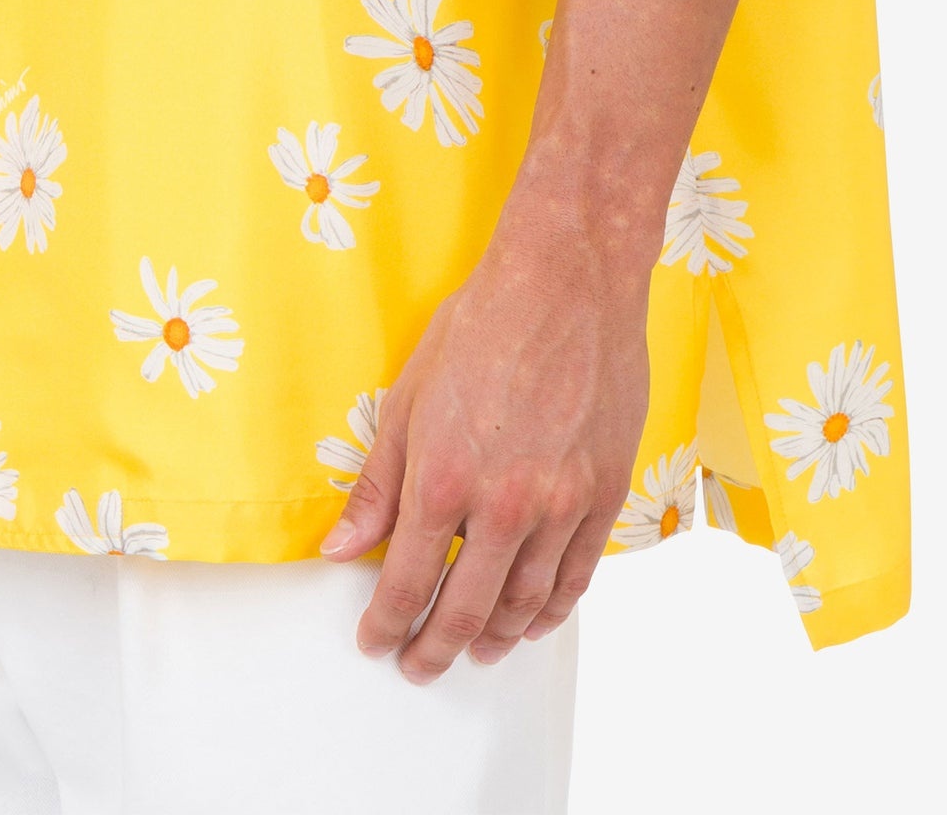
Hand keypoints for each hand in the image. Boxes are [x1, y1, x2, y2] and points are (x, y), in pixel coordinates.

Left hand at [320, 190, 650, 681]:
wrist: (566, 280)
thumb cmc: (481, 324)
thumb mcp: (408, 396)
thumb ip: (378, 482)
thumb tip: (341, 547)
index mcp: (442, 476)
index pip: (407, 581)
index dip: (387, 623)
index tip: (375, 641)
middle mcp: (503, 503)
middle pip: (466, 607)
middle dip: (435, 646)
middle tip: (419, 666)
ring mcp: (560, 502)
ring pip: (526, 602)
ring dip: (494, 636)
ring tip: (474, 650)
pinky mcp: (605, 493)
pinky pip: (578, 575)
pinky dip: (553, 610)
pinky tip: (533, 620)